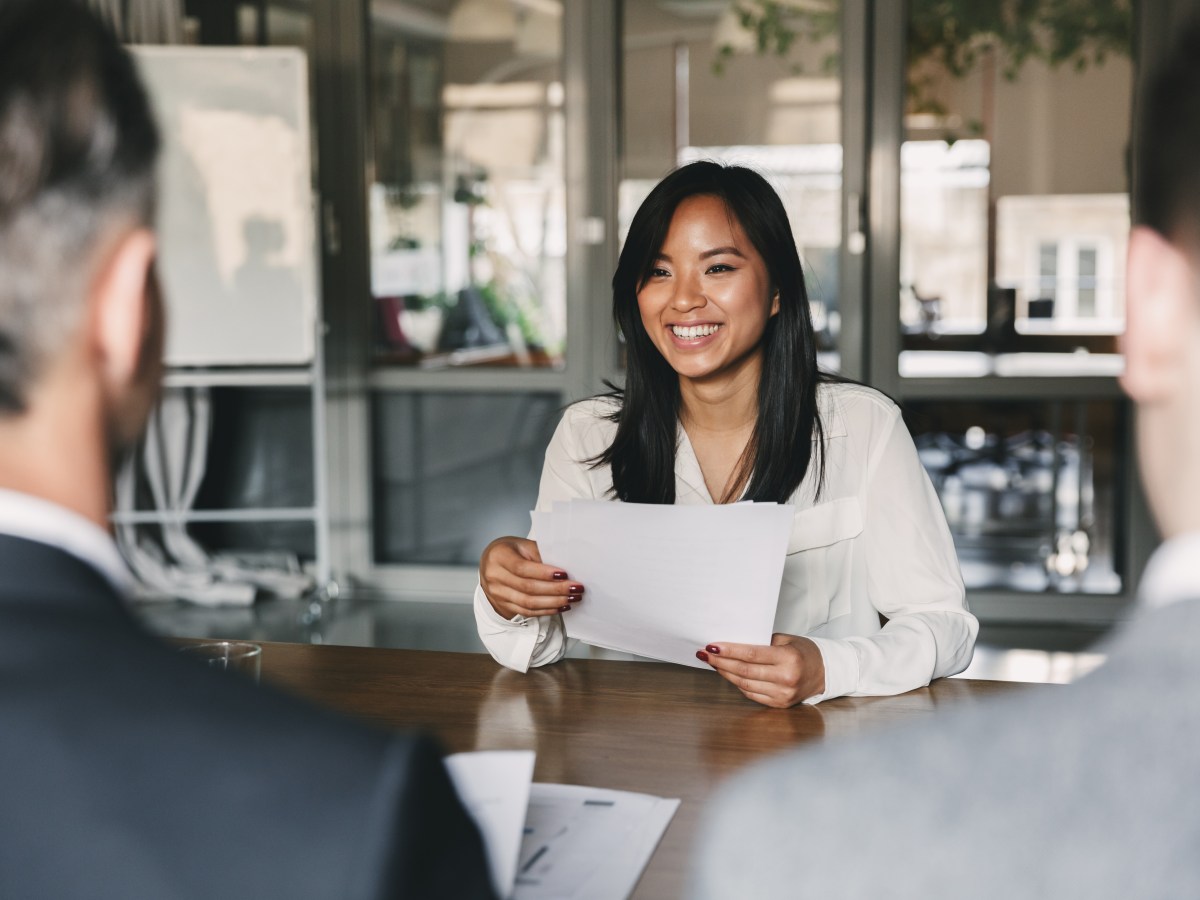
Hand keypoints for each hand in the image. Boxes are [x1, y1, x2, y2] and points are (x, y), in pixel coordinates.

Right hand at [479, 536, 583, 620]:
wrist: (491, 563)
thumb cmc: (511, 551)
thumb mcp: (523, 545)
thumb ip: (540, 554)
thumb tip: (566, 565)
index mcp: (499, 556)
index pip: (522, 568)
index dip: (544, 573)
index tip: (564, 575)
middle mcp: (494, 576)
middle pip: (527, 587)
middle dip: (556, 589)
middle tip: (576, 588)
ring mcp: (497, 593)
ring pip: (528, 603)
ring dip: (554, 602)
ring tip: (572, 598)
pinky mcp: (503, 605)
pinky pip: (527, 612)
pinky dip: (546, 610)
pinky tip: (561, 606)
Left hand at [697, 633, 825, 707]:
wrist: (825, 672)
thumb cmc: (804, 651)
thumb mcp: (786, 639)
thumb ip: (762, 642)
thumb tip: (732, 644)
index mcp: (789, 658)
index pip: (752, 655)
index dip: (729, 651)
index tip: (712, 646)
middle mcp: (786, 678)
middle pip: (745, 671)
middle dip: (722, 663)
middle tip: (705, 654)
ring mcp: (783, 694)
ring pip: (745, 684)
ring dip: (726, 674)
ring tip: (714, 664)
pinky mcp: (780, 704)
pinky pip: (752, 694)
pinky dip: (738, 684)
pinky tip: (729, 675)